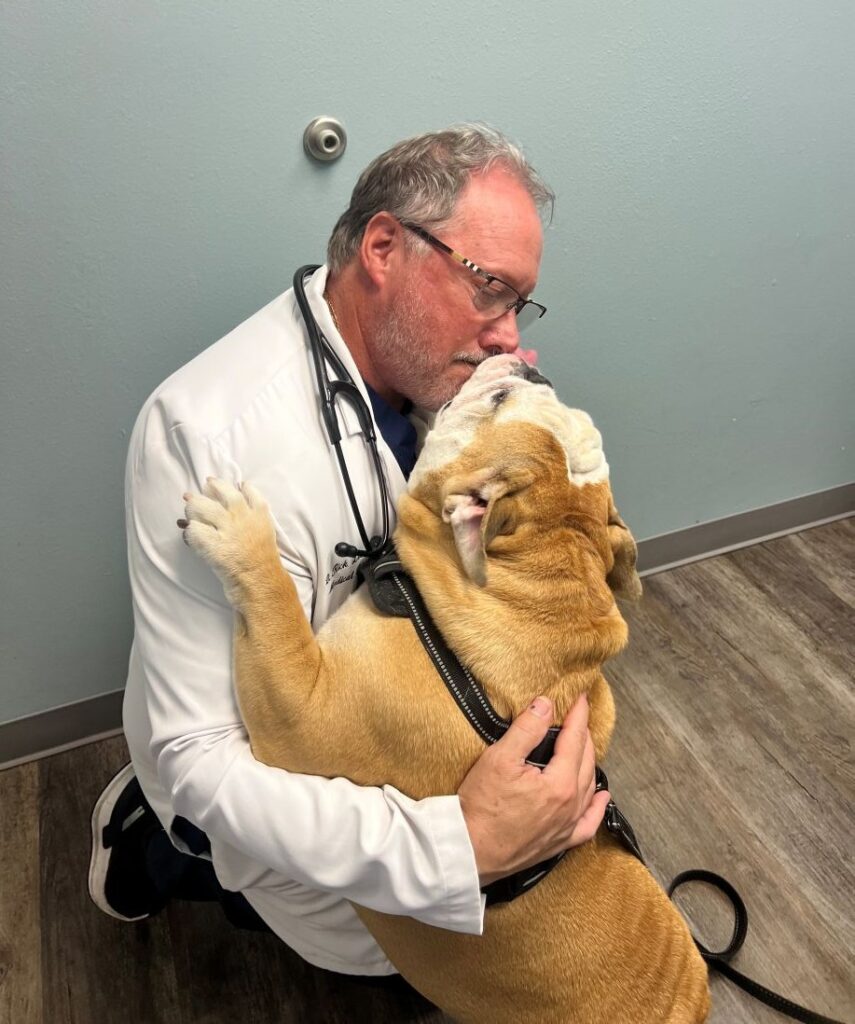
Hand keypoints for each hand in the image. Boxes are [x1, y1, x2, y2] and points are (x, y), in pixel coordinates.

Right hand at [457, 694, 608, 885]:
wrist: (468, 851)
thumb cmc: (480, 808)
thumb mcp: (499, 758)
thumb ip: (527, 729)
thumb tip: (545, 706)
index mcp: (560, 784)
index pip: (575, 740)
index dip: (578, 716)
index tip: (581, 699)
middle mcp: (570, 806)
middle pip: (586, 762)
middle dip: (583, 735)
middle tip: (577, 717)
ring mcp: (566, 827)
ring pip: (589, 788)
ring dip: (589, 763)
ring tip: (584, 746)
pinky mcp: (558, 843)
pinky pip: (587, 824)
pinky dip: (597, 807)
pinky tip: (601, 797)